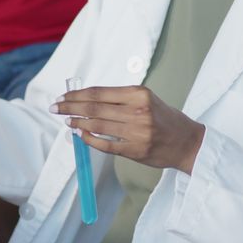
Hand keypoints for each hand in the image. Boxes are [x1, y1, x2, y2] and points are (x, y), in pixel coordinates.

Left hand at [51, 86, 205, 173]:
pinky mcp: (135, 150)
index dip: (77, 95)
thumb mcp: (146, 99)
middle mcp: (138, 111)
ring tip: (67, 121)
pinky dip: (90, 139)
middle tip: (55, 107)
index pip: (99, 92)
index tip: (63, 96)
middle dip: (70, 107)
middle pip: (94, 107)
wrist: (187, 142)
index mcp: (139, 94)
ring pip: (97, 125)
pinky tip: (80, 135)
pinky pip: (105, 144)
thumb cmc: (164, 118)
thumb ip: (119, 99)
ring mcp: (136, 132)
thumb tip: (87, 99)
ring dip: (78, 123)